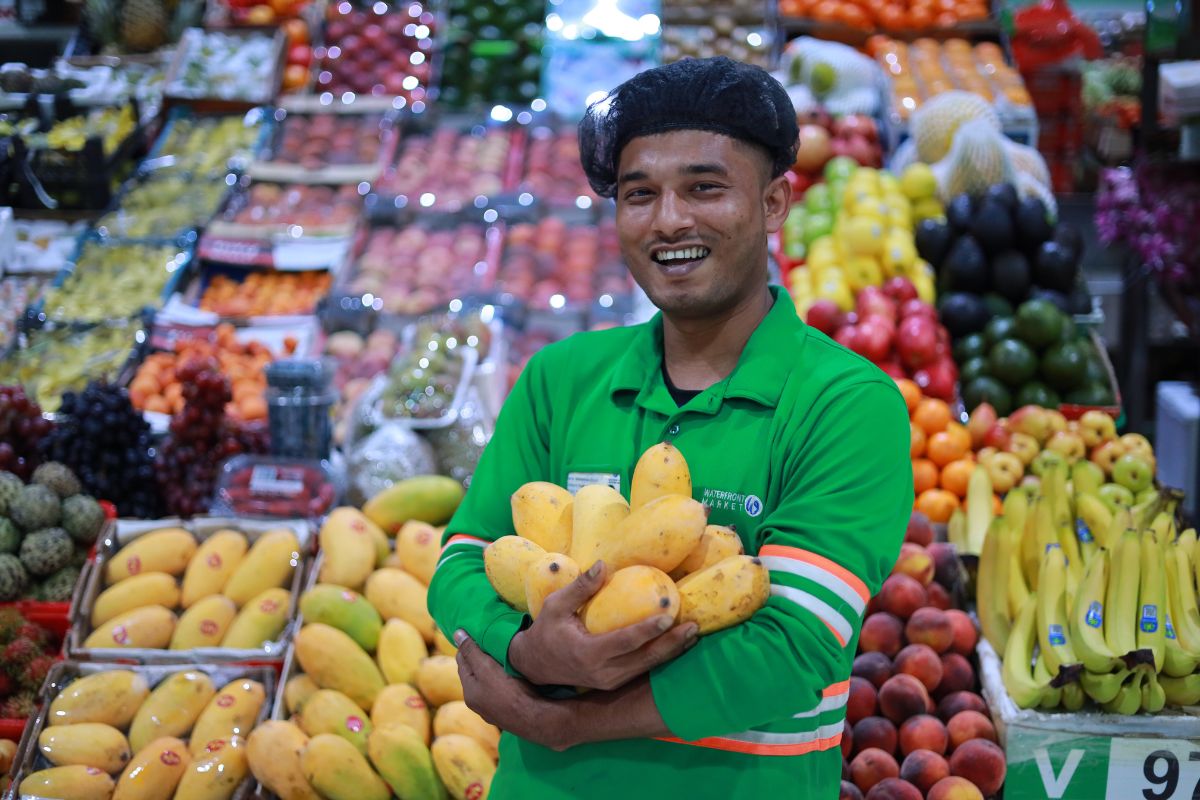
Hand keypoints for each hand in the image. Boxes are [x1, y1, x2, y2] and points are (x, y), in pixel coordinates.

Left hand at [454, 630, 573, 750]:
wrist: (536, 719)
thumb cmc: (509, 692)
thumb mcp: (486, 667)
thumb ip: (471, 651)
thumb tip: (457, 633)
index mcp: (469, 692)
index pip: (462, 662)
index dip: (467, 645)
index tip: (476, 631)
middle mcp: (479, 703)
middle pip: (475, 673)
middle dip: (479, 657)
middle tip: (490, 639)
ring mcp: (494, 709)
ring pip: (489, 682)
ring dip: (493, 668)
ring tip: (503, 653)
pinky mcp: (510, 712)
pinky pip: (502, 690)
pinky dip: (503, 679)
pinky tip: (514, 674)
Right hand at [507, 560, 697, 690]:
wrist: (535, 666)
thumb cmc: (546, 631)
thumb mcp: (555, 606)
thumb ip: (580, 588)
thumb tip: (602, 564)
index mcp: (588, 653)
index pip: (624, 642)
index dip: (647, 630)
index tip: (667, 617)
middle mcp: (603, 672)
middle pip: (644, 658)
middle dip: (671, 644)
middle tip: (693, 626)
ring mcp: (610, 681)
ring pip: (647, 667)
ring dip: (671, 651)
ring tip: (692, 634)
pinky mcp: (614, 683)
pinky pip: (641, 670)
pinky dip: (660, 657)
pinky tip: (677, 644)